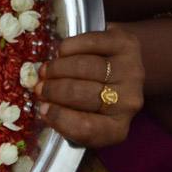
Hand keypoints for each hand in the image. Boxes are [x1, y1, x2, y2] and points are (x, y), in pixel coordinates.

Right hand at [34, 24, 144, 147]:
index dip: (59, 118)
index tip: (42, 108)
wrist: (127, 66)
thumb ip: (68, 114)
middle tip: (40, 86)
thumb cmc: (99, 95)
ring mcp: (131, 72)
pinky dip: (70, 47)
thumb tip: (43, 104)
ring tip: (46, 70)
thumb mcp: (87, 115)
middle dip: (54, 90)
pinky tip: (61, 52)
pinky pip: (92, 43)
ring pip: (86, 67)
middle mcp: (129, 102)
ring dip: (58, 68)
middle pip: (83, 94)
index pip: (86, 128)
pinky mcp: (127, 45)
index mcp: (117, 127)